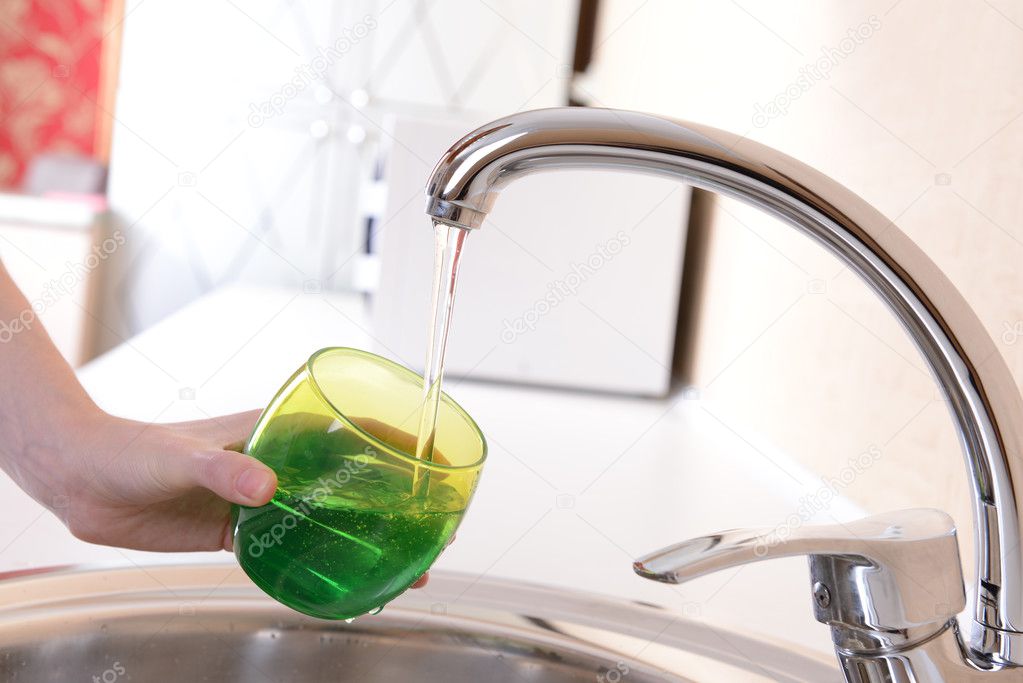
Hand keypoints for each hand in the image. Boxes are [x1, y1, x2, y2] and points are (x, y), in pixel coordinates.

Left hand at [24, 406, 432, 586]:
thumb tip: (267, 489)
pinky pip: (289, 549)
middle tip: (429, 529)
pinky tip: (340, 581)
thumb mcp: (181, 455)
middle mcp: (277, 464)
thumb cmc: (133, 449)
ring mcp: (261, 499)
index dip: (392, 442)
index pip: (348, 429)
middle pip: (348, 481)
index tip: (430, 459)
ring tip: (401, 565)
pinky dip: (317, 563)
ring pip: (325, 519)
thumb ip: (224, 470)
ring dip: (361, 539)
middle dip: (390, 502)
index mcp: (274, 431)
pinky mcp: (239, 531)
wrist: (87, 482)